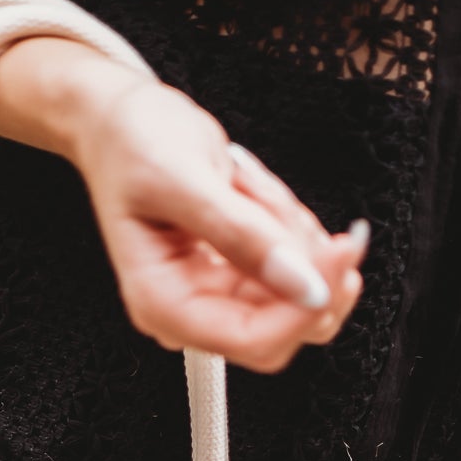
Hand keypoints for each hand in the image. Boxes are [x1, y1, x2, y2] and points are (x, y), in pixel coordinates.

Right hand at [60, 65, 365, 371]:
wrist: (121, 121)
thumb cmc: (131, 144)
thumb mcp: (185, 179)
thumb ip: (243, 234)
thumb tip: (303, 283)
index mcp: (163, 303)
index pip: (253, 339)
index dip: (304, 304)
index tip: (338, 256)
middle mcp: (192, 309)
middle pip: (286, 326)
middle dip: (300, 262)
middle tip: (283, 204)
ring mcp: (220, 293)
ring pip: (299, 292)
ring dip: (293, 233)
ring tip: (248, 185)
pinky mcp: (241, 274)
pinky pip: (296, 266)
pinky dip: (292, 225)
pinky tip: (257, 194)